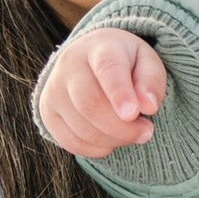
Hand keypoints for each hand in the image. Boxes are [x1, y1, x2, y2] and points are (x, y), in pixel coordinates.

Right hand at [36, 23, 167, 156]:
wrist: (90, 58)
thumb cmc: (125, 62)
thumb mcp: (147, 61)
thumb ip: (151, 81)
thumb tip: (148, 107)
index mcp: (99, 47)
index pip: (107, 68)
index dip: (119, 93)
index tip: (134, 113)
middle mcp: (70, 65)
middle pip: (90, 104)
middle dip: (122, 127)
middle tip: (146, 132)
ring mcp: (54, 89)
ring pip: (81, 127)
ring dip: (112, 140)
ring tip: (131, 134)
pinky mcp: (47, 112)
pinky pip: (70, 142)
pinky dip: (95, 149)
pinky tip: (110, 141)